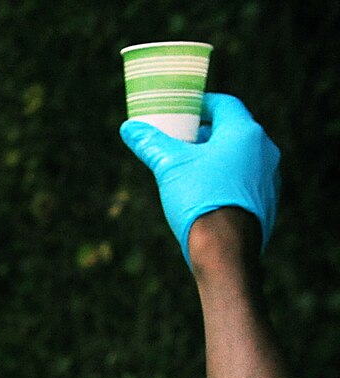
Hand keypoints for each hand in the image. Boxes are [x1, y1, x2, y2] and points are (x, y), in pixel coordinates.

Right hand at [119, 93, 279, 264]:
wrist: (225, 250)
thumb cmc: (200, 200)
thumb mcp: (169, 167)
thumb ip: (151, 144)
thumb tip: (129, 128)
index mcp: (244, 133)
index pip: (225, 104)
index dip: (203, 104)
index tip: (185, 111)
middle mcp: (264, 150)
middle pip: (232, 131)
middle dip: (205, 134)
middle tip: (180, 142)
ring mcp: (269, 176)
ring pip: (240, 157)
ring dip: (216, 158)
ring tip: (189, 171)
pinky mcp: (268, 200)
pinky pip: (245, 180)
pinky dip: (226, 179)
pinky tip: (206, 195)